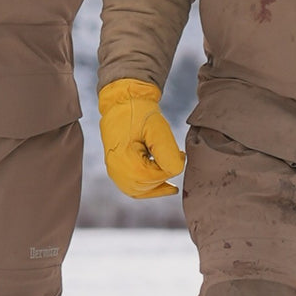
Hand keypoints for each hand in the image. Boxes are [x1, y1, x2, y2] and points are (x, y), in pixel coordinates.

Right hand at [98, 79, 185, 198]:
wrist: (122, 103)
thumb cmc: (140, 114)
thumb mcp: (159, 129)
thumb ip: (169, 153)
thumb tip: (177, 172)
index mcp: (125, 161)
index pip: (155, 177)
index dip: (171, 167)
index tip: (180, 153)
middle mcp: (116, 171)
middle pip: (149, 186)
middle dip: (165, 174)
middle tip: (177, 157)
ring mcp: (114, 173)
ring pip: (142, 191)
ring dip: (158, 183)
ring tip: (170, 169)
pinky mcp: (116, 172)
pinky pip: (133, 189)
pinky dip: (149, 187)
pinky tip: (164, 184)